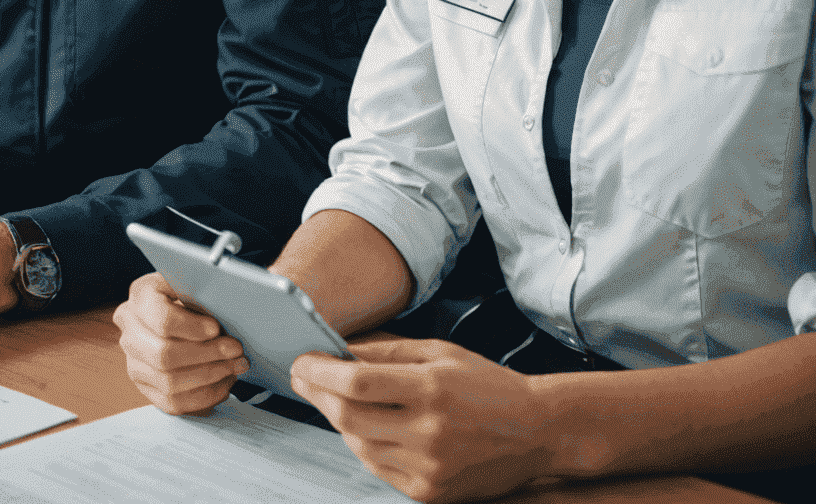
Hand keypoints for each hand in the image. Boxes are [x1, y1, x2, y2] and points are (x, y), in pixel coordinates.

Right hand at [112, 271, 248, 413]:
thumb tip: (223, 303)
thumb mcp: (190, 282)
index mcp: (140, 296)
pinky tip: (222, 383)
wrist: (171, 314)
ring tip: (233, 367)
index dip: (192, 328)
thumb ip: (200, 289)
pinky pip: (173, 403)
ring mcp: (134, 363)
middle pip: (164, 355)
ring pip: (169, 383)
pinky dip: (203, 396)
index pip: (162, 319)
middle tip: (234, 351)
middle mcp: (130, 331)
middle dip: (207, 355)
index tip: (216, 329)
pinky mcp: (145, 388)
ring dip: (209, 377)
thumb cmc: (186, 296)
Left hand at [292, 337, 554, 502]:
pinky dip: (362, 445)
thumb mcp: (438, 352)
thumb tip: (337, 349)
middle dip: (316, 393)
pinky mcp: (430, 492)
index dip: (319, 370)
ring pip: (358, 445)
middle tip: (301, 376)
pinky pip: (378, 468)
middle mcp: (429, 432)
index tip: (300, 359)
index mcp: (431, 389)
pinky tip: (360, 425)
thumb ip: (385, 352)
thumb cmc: (486, 384)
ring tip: (329, 396)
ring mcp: (429, 468)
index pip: (356, 381)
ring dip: (336, 419)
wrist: (537, 432)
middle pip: (348, 416)